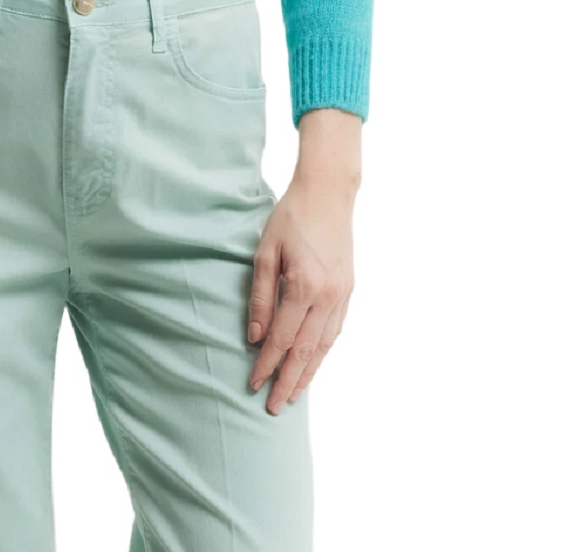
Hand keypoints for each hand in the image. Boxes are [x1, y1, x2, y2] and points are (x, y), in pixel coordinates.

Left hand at [245, 172, 356, 412]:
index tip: (253, 384)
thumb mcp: (265, 253)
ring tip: (294, 395)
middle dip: (288, 381)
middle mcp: (328, 296)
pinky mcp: (349, 290)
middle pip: (306, 351)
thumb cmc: (290, 218)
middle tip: (274, 408)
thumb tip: (255, 337)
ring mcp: (343, 295)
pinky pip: (336, 331)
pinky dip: (324, 352)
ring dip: (308, 373)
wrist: (328, 194)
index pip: (282, 338)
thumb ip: (260, 297)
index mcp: (304, 286)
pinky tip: (313, 364)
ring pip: (325, 346)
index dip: (266, 364)